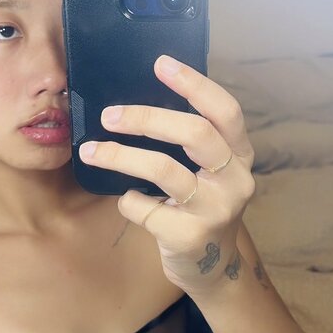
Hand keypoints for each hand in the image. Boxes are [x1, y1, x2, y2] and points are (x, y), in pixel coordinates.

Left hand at [78, 55, 254, 297]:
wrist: (212, 269)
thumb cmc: (200, 207)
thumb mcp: (209, 171)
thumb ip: (191, 141)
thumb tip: (139, 99)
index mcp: (241, 155)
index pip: (225, 111)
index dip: (195, 84)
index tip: (161, 64)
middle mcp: (236, 179)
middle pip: (195, 133)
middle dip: (146, 118)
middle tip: (109, 115)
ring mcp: (216, 209)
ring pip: (164, 169)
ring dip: (120, 156)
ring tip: (91, 150)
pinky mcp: (191, 236)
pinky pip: (146, 208)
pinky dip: (128, 200)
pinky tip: (127, 199)